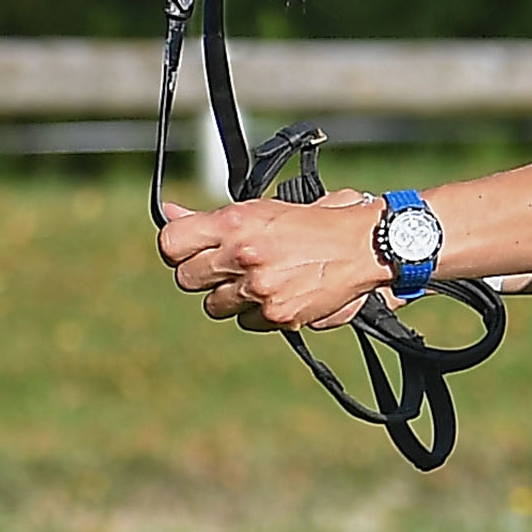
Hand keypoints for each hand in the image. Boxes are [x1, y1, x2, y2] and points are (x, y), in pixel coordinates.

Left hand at [159, 193, 389, 333]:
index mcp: (235, 223)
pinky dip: (258, 313)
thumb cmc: (311, 223)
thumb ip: (210, 218)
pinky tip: (278, 293)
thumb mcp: (260, 209)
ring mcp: (258, 289)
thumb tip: (168, 212)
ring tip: (258, 279)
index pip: (171, 242)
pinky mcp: (277, 315)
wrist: (363, 246)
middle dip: (203, 274)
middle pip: (186, 279)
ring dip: (230, 296)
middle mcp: (242, 256)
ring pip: (214, 305)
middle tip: (226, 266)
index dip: (177, 248)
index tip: (189, 249)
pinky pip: (247, 322)